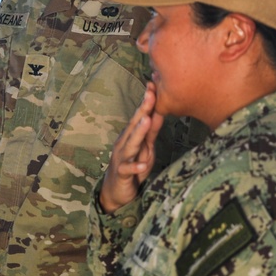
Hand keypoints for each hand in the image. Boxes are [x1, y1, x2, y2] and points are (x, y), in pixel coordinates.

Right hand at [99, 81, 162, 213]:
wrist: (116, 191)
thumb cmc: (132, 166)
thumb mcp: (145, 147)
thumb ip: (151, 131)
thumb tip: (159, 112)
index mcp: (130, 135)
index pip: (139, 115)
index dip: (146, 101)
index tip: (154, 84)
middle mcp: (124, 143)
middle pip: (134, 125)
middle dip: (142, 110)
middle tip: (151, 94)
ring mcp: (122, 158)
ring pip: (130, 144)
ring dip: (138, 133)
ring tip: (146, 122)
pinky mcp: (122, 173)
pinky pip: (128, 169)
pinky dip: (135, 166)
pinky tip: (143, 164)